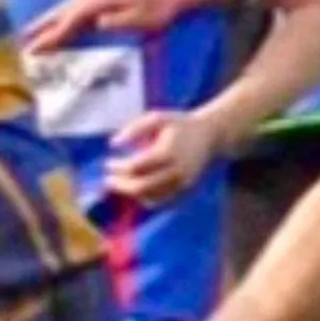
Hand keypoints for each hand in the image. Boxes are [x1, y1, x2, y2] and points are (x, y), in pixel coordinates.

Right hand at [24, 0, 231, 53]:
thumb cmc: (160, 6)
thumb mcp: (145, 18)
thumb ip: (121, 20)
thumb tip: (98, 23)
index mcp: (100, 0)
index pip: (69, 22)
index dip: (51, 37)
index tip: (34, 50)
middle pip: (61, 13)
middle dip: (41, 28)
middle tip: (21, 43)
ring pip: (65, 9)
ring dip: (48, 22)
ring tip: (31, 35)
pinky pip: (74, 8)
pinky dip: (62, 18)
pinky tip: (57, 26)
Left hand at [106, 111, 222, 202]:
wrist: (211, 135)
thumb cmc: (180, 124)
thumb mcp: (157, 118)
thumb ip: (134, 129)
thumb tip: (113, 144)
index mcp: (168, 152)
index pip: (136, 167)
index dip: (118, 167)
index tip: (108, 163)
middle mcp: (177, 172)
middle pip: (142, 187)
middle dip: (121, 186)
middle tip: (108, 181)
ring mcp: (183, 185)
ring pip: (151, 199)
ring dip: (132, 194)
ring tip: (120, 184)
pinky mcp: (186, 192)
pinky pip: (162, 203)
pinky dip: (146, 199)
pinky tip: (137, 190)